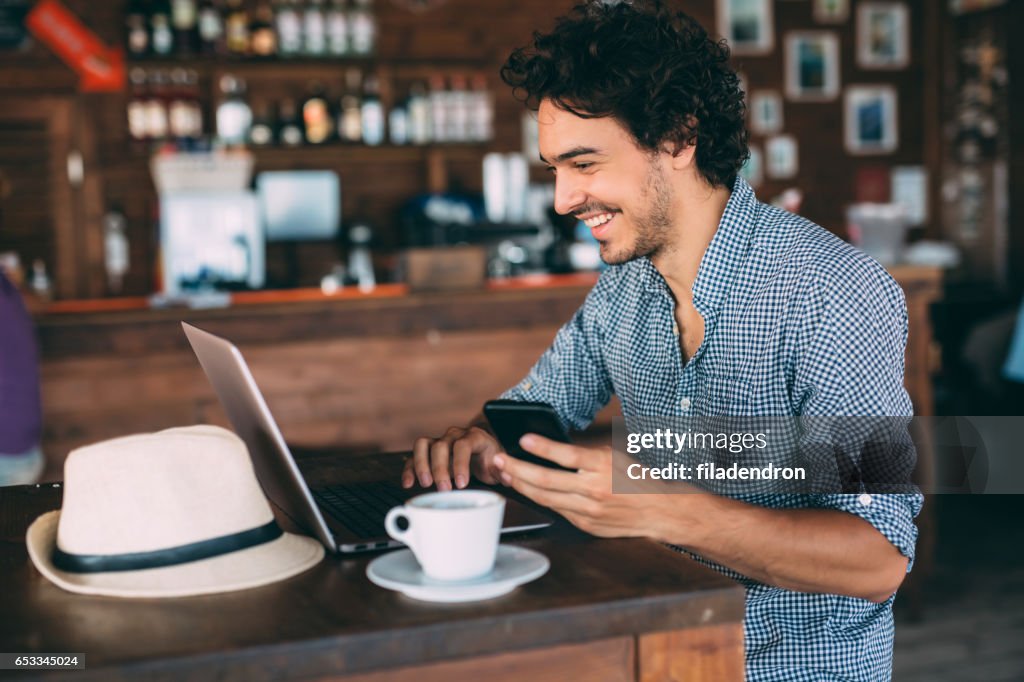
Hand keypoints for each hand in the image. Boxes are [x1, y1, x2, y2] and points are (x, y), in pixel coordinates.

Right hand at [403, 425, 504, 490]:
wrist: (483, 451)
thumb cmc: (490, 459)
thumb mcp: (499, 465)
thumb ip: (503, 470)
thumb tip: (505, 474)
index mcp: (475, 437)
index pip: (463, 445)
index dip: (460, 464)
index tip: (462, 483)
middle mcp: (455, 435)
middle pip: (441, 445)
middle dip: (440, 468)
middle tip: (444, 488)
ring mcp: (440, 441)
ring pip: (423, 444)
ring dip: (421, 464)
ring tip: (426, 483)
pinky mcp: (429, 451)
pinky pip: (415, 455)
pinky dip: (410, 468)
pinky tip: (408, 482)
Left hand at [492, 434, 678, 537]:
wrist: (658, 511)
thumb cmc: (635, 478)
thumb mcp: (614, 456)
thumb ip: (585, 454)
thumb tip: (551, 450)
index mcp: (603, 466)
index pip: (566, 455)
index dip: (542, 447)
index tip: (522, 439)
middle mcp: (594, 489)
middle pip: (546, 479)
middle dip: (517, 469)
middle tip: (499, 459)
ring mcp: (588, 509)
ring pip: (545, 497)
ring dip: (522, 485)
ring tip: (506, 474)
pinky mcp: (585, 524)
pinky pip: (556, 510)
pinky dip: (539, 499)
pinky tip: (526, 490)